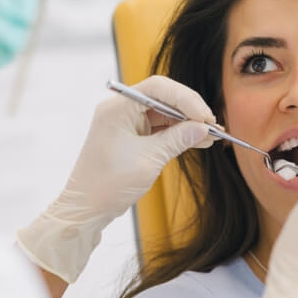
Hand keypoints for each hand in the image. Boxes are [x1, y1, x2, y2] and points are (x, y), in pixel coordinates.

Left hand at [17, 75, 215, 282]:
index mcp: (118, 108)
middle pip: (163, 97)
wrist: (86, 209)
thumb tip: (203, 128)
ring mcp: (126, 122)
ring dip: (187, 123)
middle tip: (211, 125)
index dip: (186, 98)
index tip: (205, 117)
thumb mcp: (149, 160)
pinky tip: (198, 140)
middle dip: (189, 110)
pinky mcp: (132, 135)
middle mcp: (121, 109)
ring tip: (211, 135)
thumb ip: (177, 139)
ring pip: (165, 112)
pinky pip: (160, 127)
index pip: (158, 88)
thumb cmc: (108, 185)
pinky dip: (178, 133)